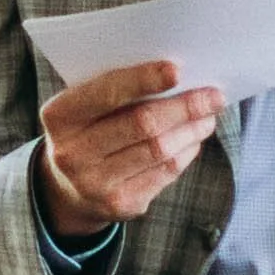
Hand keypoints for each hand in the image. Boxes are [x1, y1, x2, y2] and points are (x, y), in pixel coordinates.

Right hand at [35, 59, 222, 238]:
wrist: (68, 189)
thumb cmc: (86, 130)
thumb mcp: (84, 107)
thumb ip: (117, 91)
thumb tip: (179, 78)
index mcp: (59, 117)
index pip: (106, 93)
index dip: (143, 80)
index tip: (177, 70)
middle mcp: (73, 154)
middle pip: (142, 124)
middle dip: (185, 107)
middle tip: (214, 96)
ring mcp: (96, 184)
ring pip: (160, 150)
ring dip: (192, 130)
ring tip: (209, 115)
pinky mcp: (121, 205)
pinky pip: (165, 173)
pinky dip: (186, 151)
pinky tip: (194, 138)